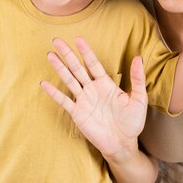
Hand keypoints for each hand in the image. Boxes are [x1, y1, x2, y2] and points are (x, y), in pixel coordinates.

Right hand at [40, 37, 147, 158]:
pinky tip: (44, 84)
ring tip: (50, 55)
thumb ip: (137, 78)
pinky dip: (54, 93)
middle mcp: (92, 89)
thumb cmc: (132, 121)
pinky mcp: (77, 113)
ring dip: (60, 68)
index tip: (78, 39)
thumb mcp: (139, 99)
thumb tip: (138, 57)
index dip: (86, 51)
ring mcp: (84, 100)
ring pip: (69, 80)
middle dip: (68, 54)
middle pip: (77, 68)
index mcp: (106, 84)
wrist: (123, 144)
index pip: (93, 63)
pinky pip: (64, 101)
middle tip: (57, 40)